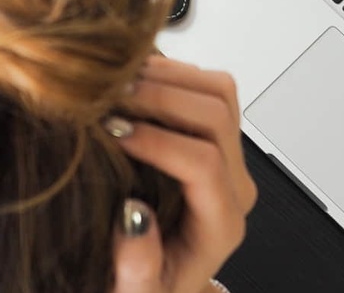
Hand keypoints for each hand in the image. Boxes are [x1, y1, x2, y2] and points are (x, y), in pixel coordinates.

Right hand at [109, 56, 256, 292]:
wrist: (162, 277)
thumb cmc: (149, 282)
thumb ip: (137, 269)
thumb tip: (133, 218)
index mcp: (221, 224)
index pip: (204, 164)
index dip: (158, 141)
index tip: (113, 132)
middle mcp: (233, 185)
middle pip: (217, 116)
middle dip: (160, 98)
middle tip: (109, 98)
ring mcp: (228, 156)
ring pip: (218, 91)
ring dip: (167, 77)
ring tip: (117, 83)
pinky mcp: (215, 135)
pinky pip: (207, 86)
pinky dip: (169, 72)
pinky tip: (129, 80)